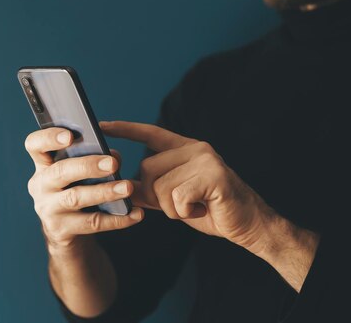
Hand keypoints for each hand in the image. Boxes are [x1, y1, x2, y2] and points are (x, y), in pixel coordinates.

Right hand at [24, 127, 143, 251]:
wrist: (67, 232)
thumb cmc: (76, 190)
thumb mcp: (80, 173)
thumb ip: (95, 159)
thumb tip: (113, 157)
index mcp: (43, 165)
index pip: (35, 145)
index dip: (49, 138)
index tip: (70, 136)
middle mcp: (41, 186)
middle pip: (60, 171)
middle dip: (87, 166)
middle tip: (112, 163)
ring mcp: (48, 210)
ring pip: (76, 198)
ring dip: (104, 191)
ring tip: (126, 187)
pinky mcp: (61, 231)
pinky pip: (92, 223)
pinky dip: (117, 219)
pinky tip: (135, 214)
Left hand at [99, 120, 276, 252]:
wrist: (248, 225)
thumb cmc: (211, 210)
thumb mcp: (175, 199)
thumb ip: (151, 189)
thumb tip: (123, 186)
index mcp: (186, 148)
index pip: (150, 133)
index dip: (125, 129)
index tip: (102, 125)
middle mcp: (195, 148)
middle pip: (147, 169)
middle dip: (156, 196)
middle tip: (183, 204)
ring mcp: (205, 159)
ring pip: (160, 186)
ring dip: (173, 208)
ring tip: (196, 206)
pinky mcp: (213, 175)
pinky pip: (177, 197)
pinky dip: (185, 211)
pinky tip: (203, 209)